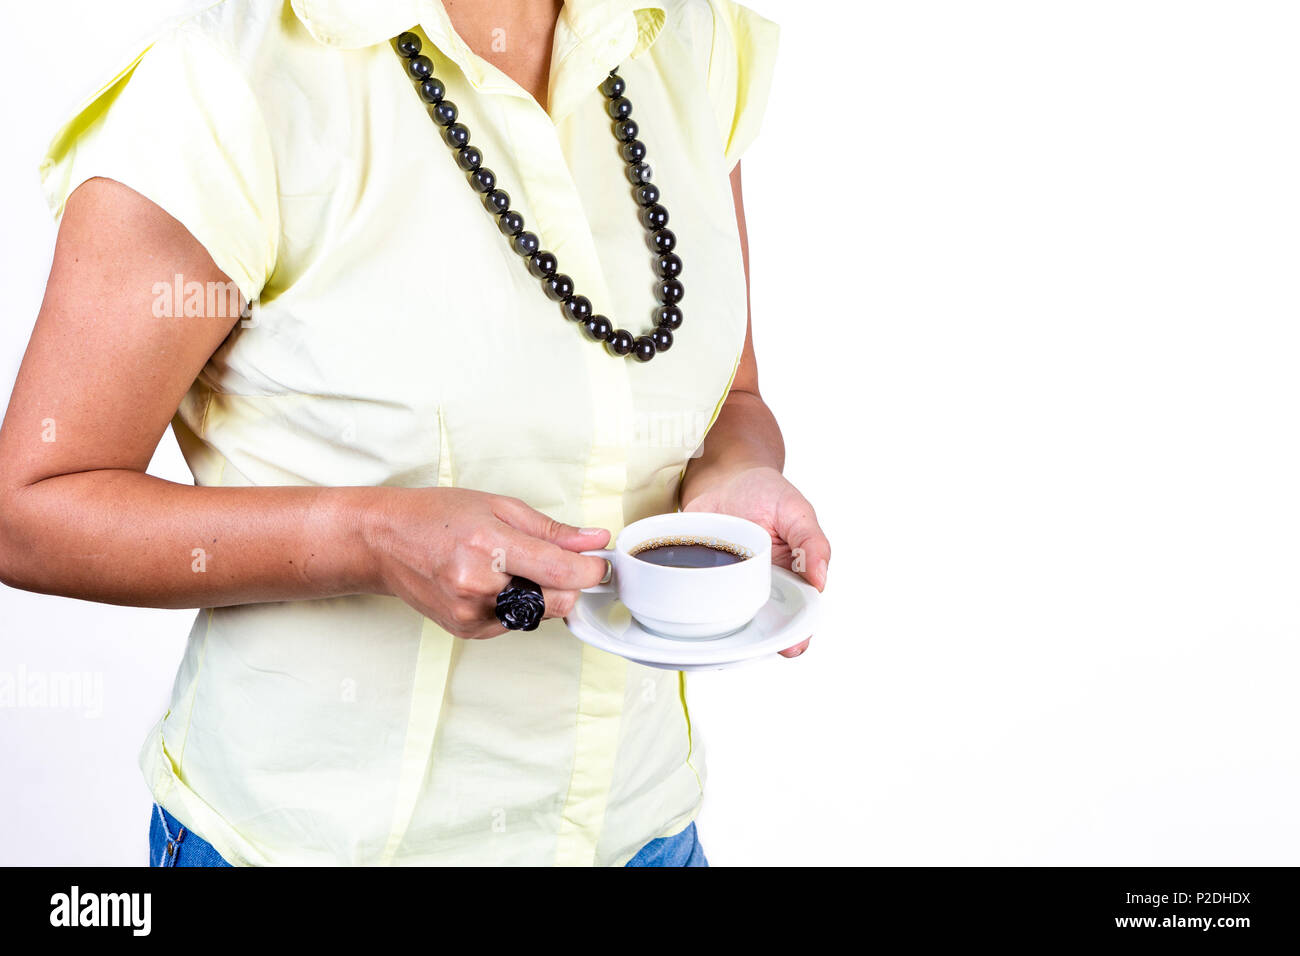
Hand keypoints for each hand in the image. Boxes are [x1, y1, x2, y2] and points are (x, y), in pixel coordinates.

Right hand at [359, 488, 610, 638]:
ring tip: (509, 566)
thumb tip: (594, 540)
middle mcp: (478, 585)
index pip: (562, 571)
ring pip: (538, 614)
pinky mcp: (466, 631)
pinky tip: (492, 582)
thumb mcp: (498, 507)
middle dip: (566, 583)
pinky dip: (516, 604)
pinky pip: (514, 623)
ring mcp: (470, 614)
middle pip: (557, 601)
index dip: (591, 569)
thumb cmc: (436, 516)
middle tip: (552, 560)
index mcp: (488, 546)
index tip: (599, 563)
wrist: (383, 542)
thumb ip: (551, 530)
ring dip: (540, 594)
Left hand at [682, 465, 829, 656]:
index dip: (798, 634)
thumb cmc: (766, 493)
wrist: (725, 476)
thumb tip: (821, 579)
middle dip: (760, 640)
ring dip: (725, 629)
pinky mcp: (701, 576)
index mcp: (791, 577)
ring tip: (723, 636)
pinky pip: (695, 598)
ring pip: (729, 619)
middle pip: (764, 625)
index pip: (800, 614)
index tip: (793, 645)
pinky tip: (689, 612)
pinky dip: (692, 605)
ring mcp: (728, 585)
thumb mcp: (796, 511)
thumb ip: (811, 542)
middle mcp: (760, 587)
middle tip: (755, 644)